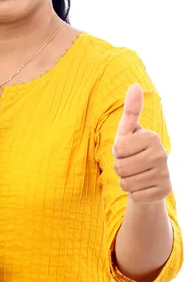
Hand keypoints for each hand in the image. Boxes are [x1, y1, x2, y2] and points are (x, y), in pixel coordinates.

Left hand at [112, 83, 171, 203]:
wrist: (148, 177)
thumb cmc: (133, 150)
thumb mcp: (128, 131)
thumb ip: (130, 110)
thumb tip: (135, 85)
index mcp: (152, 137)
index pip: (118, 148)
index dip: (117, 151)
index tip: (127, 150)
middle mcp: (162, 154)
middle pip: (120, 167)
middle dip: (119, 168)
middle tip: (130, 164)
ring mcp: (165, 173)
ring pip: (126, 183)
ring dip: (125, 181)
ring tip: (135, 175)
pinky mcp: (165, 191)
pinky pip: (135, 196)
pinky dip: (134, 193)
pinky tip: (142, 186)